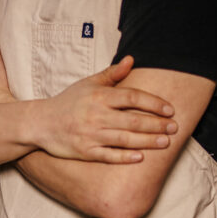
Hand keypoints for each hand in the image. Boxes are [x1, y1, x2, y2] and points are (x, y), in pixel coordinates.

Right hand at [32, 56, 176, 162]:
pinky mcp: (85, 152)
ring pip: (125, 139)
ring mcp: (91, 135)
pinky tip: (141, 158)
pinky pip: (109, 156)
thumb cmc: (68, 102)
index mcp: (99, 97)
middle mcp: (96, 115)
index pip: (132, 98)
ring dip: (148, 141)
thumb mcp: (88, 84)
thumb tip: (131, 60)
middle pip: (133, 121)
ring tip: (166, 142)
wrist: (41, 123)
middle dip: (157, 125)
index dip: (153, 103)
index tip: (170, 109)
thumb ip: (111, 74)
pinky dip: (125, 157)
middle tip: (175, 128)